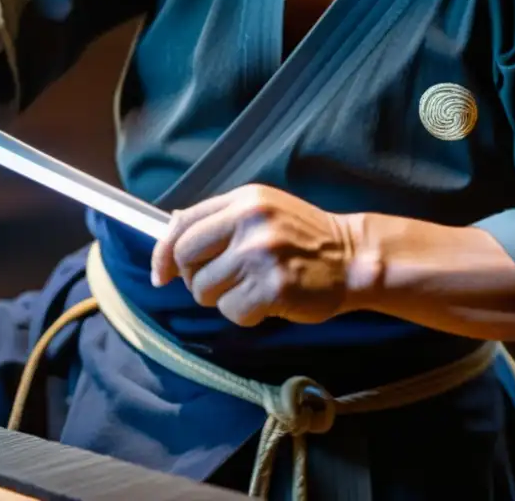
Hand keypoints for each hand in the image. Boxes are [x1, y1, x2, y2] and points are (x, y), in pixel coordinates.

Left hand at [150, 185, 354, 326]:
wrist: (353, 258)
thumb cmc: (302, 237)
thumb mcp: (262, 210)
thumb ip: (220, 218)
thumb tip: (171, 230)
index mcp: (243, 200)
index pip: (182, 224)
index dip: (164, 253)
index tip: (161, 273)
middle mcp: (249, 223)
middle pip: (186, 258)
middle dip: (194, 278)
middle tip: (218, 283)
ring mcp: (261, 255)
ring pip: (205, 290)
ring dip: (221, 298)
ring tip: (249, 289)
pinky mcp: (273, 288)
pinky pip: (231, 311)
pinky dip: (242, 314)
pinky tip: (264, 303)